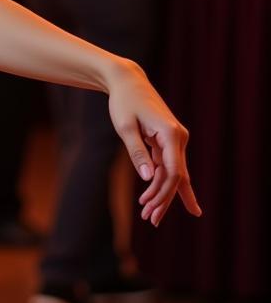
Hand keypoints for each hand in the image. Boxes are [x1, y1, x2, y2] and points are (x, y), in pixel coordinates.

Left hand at [106, 60, 200, 226]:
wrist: (127, 81)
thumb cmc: (124, 102)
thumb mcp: (125, 128)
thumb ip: (137, 153)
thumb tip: (149, 178)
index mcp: (172, 134)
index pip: (173, 172)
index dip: (162, 192)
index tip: (147, 206)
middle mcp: (179, 138)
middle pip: (176, 176)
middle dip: (164, 199)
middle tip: (151, 220)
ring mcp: (176, 140)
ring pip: (173, 173)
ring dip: (164, 194)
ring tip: (152, 216)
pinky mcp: (168, 141)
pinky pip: (169, 166)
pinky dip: (165, 182)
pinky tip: (172, 201)